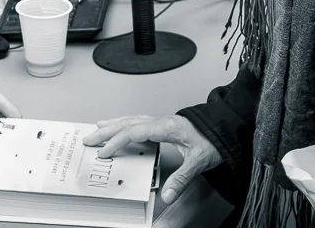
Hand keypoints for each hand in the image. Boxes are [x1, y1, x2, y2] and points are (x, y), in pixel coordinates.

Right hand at [83, 115, 221, 204]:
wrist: (225, 126)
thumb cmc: (214, 138)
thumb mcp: (199, 161)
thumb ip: (182, 178)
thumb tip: (167, 194)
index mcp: (166, 126)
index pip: (134, 132)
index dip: (117, 142)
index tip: (104, 152)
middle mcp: (161, 121)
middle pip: (127, 123)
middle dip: (106, 131)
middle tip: (89, 139)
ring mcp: (161, 120)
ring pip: (131, 119)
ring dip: (113, 124)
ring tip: (97, 128)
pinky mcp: (163, 124)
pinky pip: (138, 121)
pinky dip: (124, 123)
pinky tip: (120, 126)